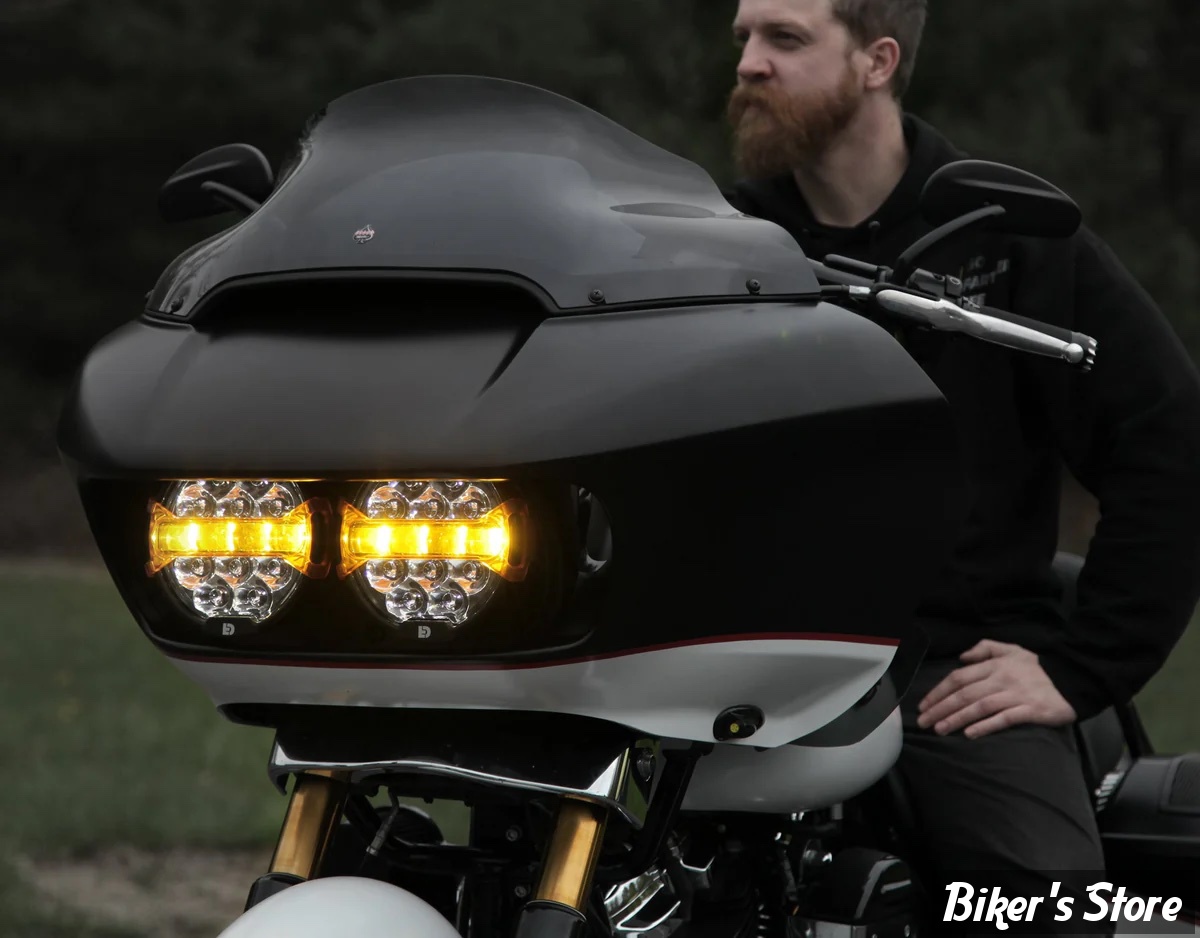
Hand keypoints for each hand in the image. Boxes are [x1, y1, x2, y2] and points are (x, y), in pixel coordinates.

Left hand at [916, 640, 1076, 738]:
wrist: (1073, 679)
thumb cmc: (1038, 668)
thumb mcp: (1012, 650)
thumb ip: (985, 649)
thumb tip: (961, 657)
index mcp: (994, 665)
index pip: (958, 678)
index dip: (938, 692)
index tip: (923, 705)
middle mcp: (1001, 679)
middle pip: (964, 694)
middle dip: (940, 708)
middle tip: (923, 722)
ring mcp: (1016, 695)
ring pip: (979, 707)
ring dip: (956, 719)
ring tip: (940, 730)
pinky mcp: (1030, 710)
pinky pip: (1004, 719)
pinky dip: (985, 726)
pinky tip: (970, 734)